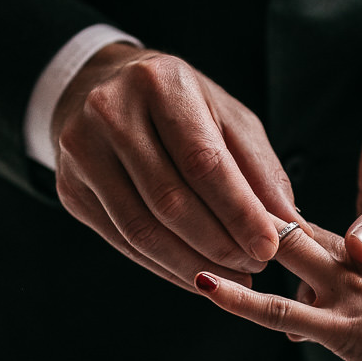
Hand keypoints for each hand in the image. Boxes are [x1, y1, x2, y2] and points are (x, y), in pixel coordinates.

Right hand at [52, 43, 294, 288]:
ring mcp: (81, 152)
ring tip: (231, 277)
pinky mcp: (70, 189)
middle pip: (170, 201)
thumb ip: (259, 168)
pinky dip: (164, 266)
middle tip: (254, 267)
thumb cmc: (175, 104)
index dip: (238, 211)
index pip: (202, 162)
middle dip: (219, 244)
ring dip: (193, 263)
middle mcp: (110, 112)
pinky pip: (122, 241)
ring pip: (142, 229)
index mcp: (158, 83)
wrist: (97, 88)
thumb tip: (291, 225)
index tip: (270, 246)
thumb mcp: (225, 116)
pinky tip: (196, 273)